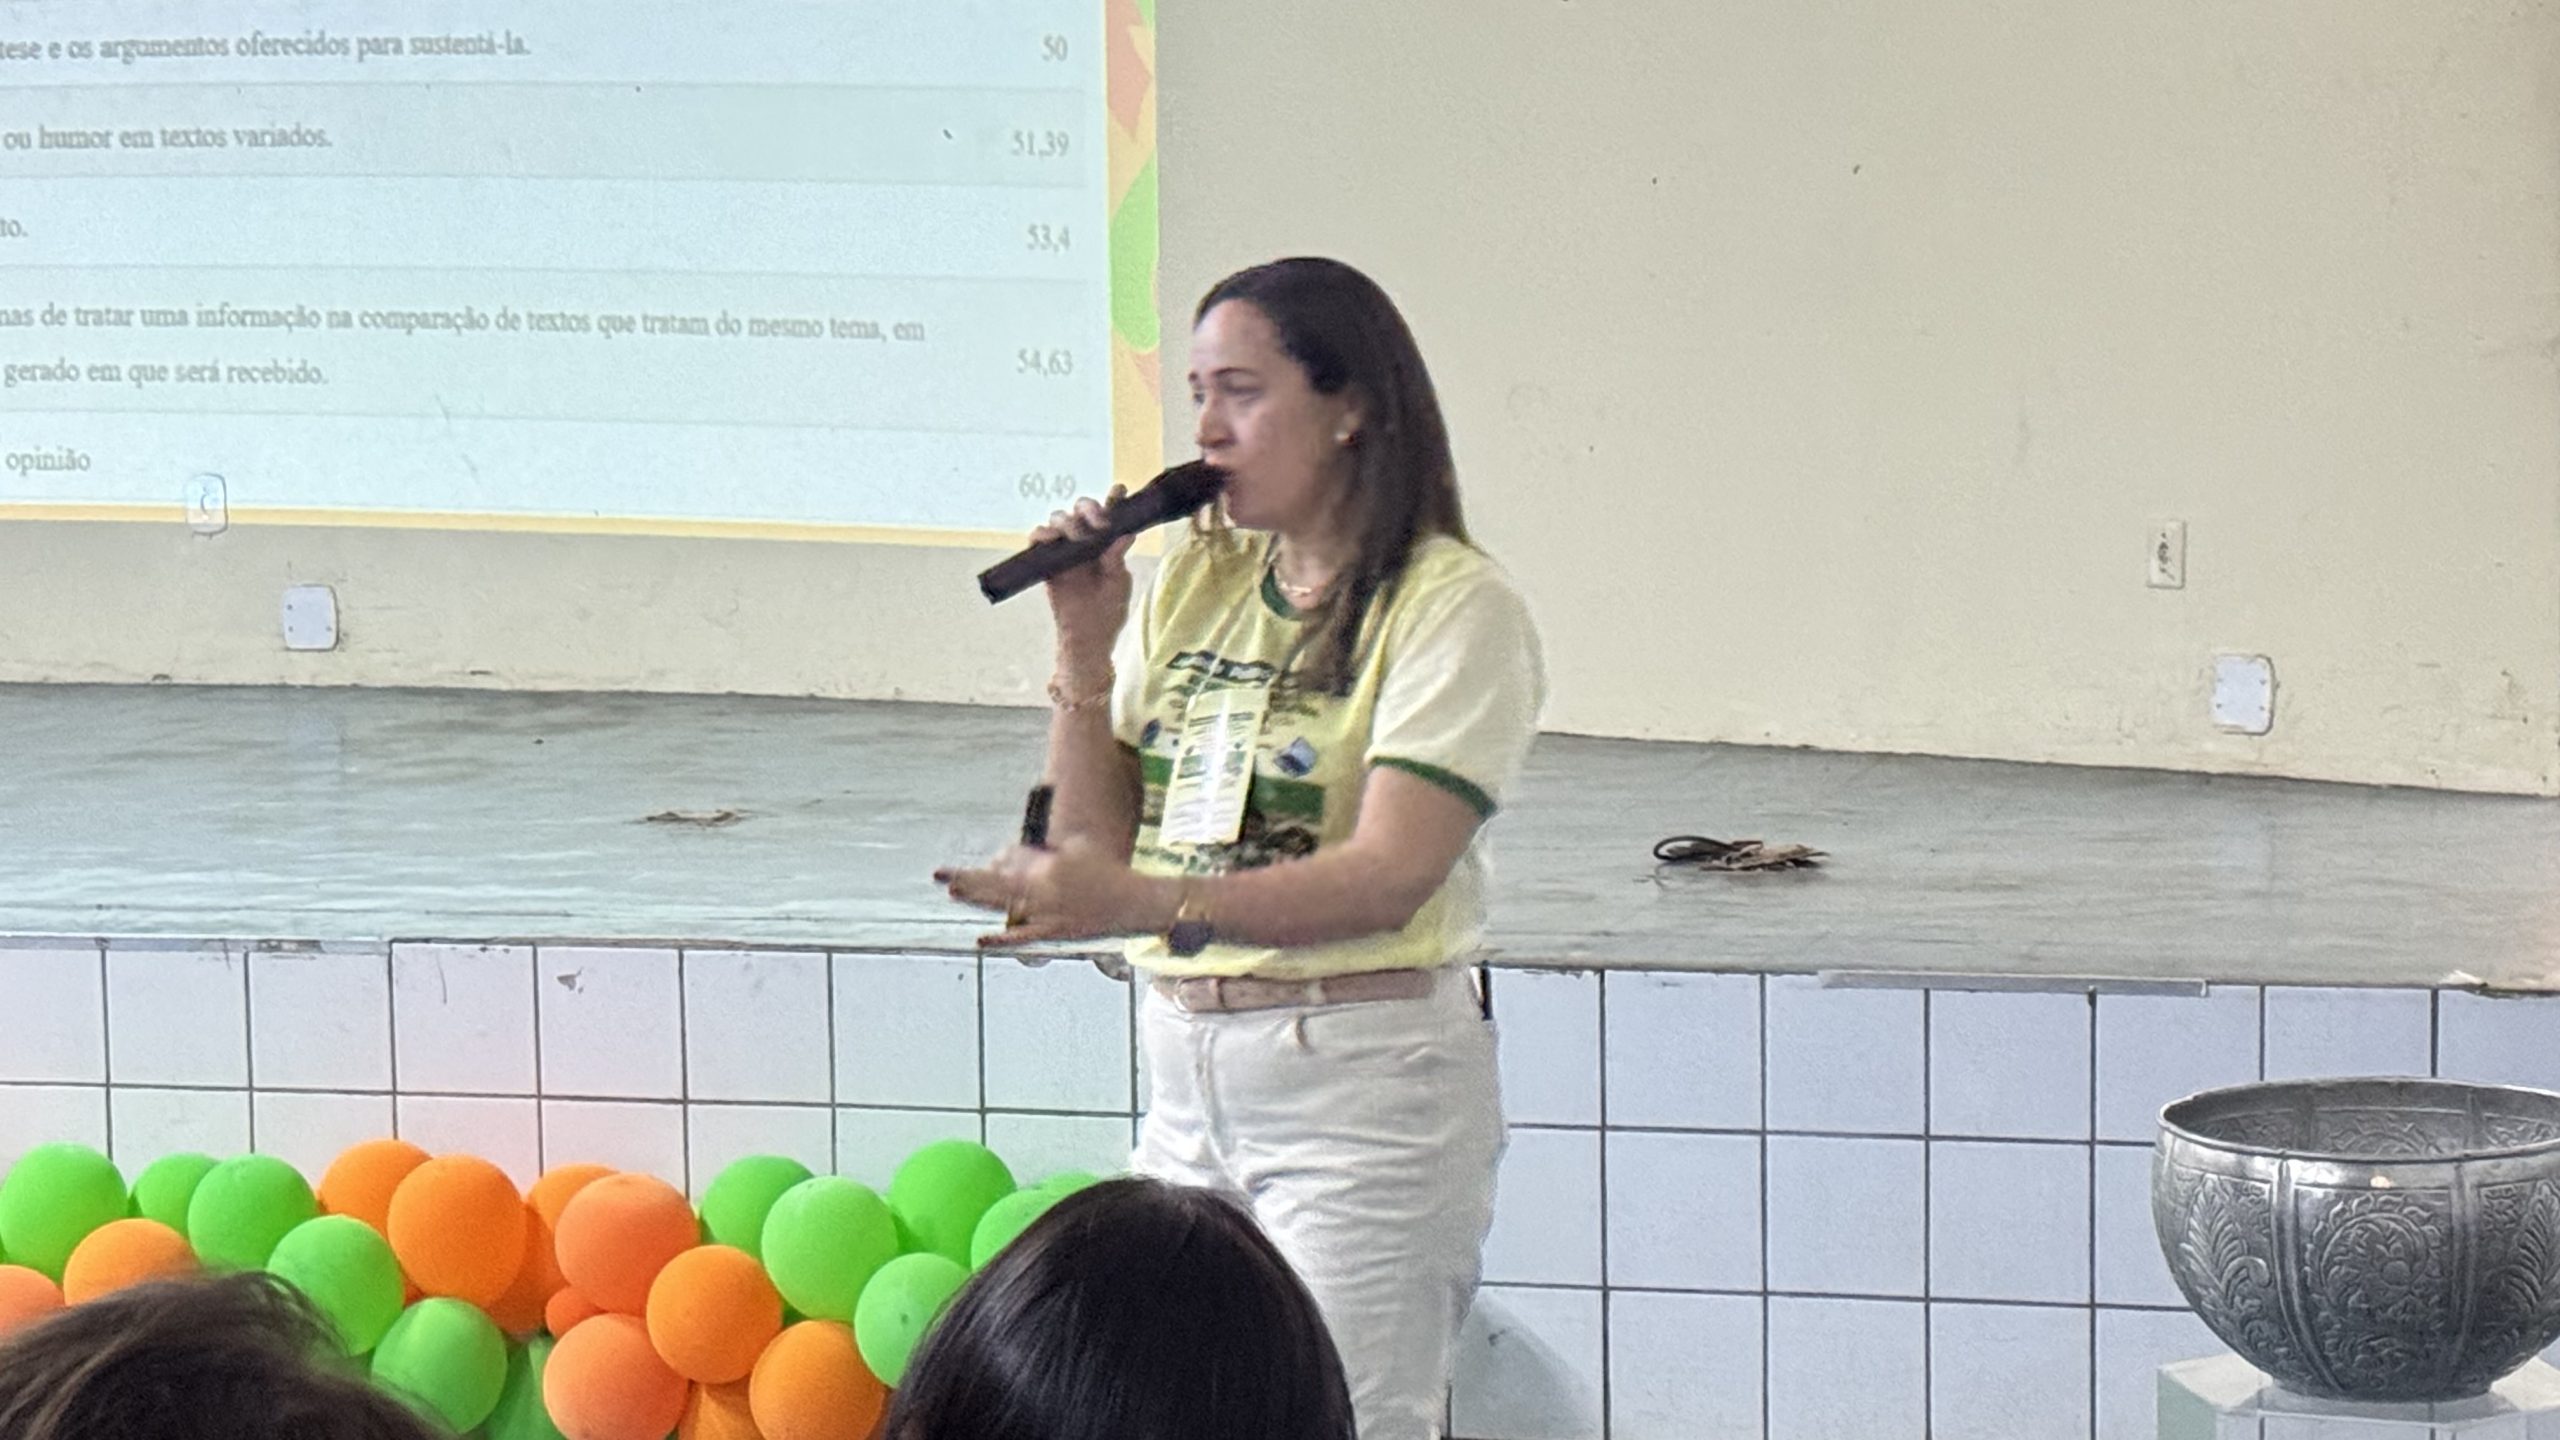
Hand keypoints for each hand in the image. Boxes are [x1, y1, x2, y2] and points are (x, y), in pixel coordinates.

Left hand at [933, 836, 1162, 949]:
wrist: (1132, 902)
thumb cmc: (1106, 871)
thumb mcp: (1076, 848)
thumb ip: (1044, 851)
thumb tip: (1013, 855)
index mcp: (1049, 865)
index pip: (1011, 860)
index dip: (999, 861)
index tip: (993, 861)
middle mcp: (1044, 887)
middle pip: (997, 882)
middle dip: (968, 877)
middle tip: (939, 875)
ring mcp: (1047, 912)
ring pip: (1004, 904)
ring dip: (977, 898)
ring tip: (952, 891)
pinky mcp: (1054, 932)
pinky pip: (1023, 936)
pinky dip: (1001, 938)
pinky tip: (980, 940)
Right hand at [1038, 485, 1134, 658]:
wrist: (1087, 637)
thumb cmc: (1107, 611)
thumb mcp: (1118, 584)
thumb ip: (1117, 560)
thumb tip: (1125, 534)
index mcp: (1106, 543)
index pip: (1110, 514)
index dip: (1113, 499)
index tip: (1119, 490)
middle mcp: (1085, 541)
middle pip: (1081, 510)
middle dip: (1088, 508)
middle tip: (1098, 521)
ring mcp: (1064, 549)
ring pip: (1059, 520)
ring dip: (1067, 521)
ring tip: (1077, 536)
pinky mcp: (1046, 561)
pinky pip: (1037, 539)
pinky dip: (1041, 533)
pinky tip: (1050, 537)